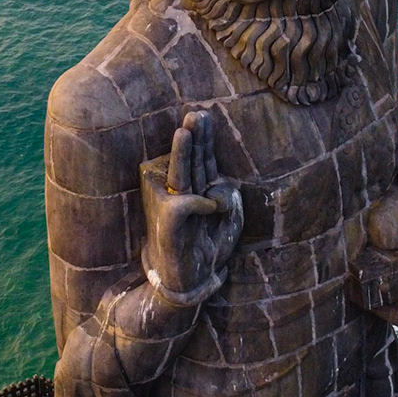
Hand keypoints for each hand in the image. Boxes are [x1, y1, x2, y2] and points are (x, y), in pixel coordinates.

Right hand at [141, 111, 242, 302]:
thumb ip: (227, 199)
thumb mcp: (229, 220)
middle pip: (190, 162)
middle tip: (195, 115)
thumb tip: (219, 188)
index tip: (204, 116)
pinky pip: (183, 206)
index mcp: (197, 190)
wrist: (190, 281)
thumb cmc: (207, 249)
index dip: (205, 140)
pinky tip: (211, 208)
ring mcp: (171, 208)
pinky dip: (199, 204)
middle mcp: (182, 194)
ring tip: (183, 133)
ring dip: (182, 155)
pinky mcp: (168, 225)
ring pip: (179, 176)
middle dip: (193, 138)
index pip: (202, 160)